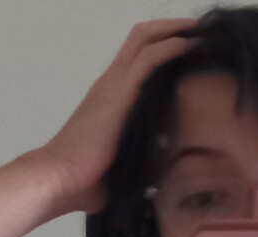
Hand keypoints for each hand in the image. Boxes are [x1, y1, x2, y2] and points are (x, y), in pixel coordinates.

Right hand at [41, 19, 198, 215]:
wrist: (58, 178)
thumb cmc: (81, 181)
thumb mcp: (116, 169)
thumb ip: (135, 165)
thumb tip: (153, 186)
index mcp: (108, 98)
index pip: (134, 58)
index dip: (159, 46)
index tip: (186, 50)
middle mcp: (110, 83)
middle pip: (141, 38)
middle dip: (171, 28)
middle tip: (197, 32)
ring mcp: (113, 84)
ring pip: (145, 39)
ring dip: (174, 31)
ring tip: (198, 32)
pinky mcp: (119, 92)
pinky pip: (149, 58)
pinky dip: (170, 47)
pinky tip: (189, 46)